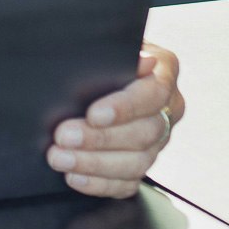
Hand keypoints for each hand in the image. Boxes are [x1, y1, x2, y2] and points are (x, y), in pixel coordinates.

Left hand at [45, 42, 183, 198]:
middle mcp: (167, 109)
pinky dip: (99, 183)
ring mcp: (158, 141)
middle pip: (143, 133)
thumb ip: (118, 53)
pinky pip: (127, 183)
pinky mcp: (142, 163)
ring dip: (94, 164)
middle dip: (100, 139)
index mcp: (164, 74)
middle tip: (63, 137)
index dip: (123, 108)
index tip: (93, 114)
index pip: (152, 95)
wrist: (103, 71)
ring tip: (60, 159)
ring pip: (136, 163)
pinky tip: (75, 177)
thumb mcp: (110, 45)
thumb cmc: (105, 54)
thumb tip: (138, 60)